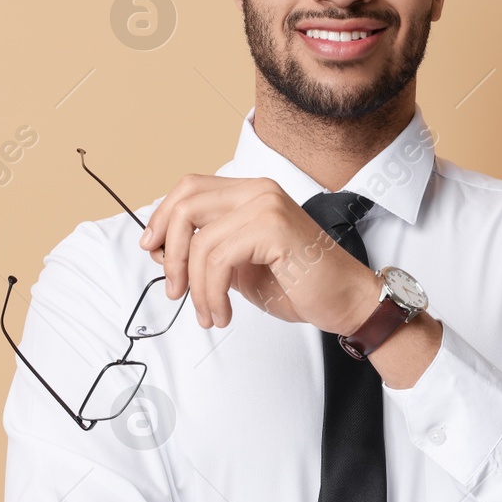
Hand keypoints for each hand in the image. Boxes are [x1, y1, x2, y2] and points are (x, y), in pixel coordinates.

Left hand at [138, 175, 379, 332]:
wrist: (348, 301)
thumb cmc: (301, 285)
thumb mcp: (241, 266)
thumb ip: (208, 252)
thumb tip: (162, 250)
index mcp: (251, 193)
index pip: (190, 188)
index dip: (163, 218)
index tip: (153, 251)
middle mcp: (259, 191)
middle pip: (186, 203)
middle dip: (170, 251)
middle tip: (174, 289)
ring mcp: (267, 205)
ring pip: (199, 240)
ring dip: (195, 286)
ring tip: (208, 313)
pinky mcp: (272, 227)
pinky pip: (218, 259)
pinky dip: (211, 292)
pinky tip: (223, 313)